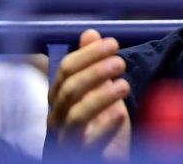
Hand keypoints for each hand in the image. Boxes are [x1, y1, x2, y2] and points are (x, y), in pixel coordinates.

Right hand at [47, 29, 131, 159]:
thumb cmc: (102, 123)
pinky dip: (104, 127)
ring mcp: (66, 137)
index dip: (89, 54)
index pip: (67, 69)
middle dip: (95, 71)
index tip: (113, 43)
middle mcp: (57, 116)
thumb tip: (90, 33)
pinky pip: (88, 141)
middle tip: (120, 61)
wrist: (108, 157)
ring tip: (125, 85)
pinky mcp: (80, 155)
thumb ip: (93, 64)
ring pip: (76, 114)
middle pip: (69, 89)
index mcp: (60, 97)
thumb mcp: (100, 90)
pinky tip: (120, 114)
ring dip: (101, 97)